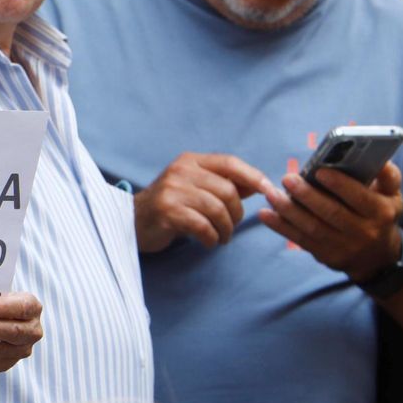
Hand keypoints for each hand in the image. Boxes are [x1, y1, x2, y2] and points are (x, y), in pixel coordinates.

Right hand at [134, 152, 266, 251]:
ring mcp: (171, 190)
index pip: (229, 162)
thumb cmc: (170, 205)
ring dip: (226, 229)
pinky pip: (202, 226)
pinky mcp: (166, 211)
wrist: (133, 221)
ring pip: (217, 209)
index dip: (253, 176)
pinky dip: (211, 238)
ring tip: (221, 238)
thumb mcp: (195, 187)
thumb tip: (259, 184)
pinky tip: (208, 241)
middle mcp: (180, 171)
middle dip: (237, 214)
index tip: (269, 191)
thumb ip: (224, 184)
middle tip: (231, 228)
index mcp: (190, 160)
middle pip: (227, 190)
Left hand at [258, 162, 402, 280]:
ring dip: (288, 210)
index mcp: (381, 212)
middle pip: (332, 213)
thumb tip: (379, 158)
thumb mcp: (392, 196)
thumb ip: (387, 176)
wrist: (379, 258)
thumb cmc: (381, 214)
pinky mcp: (326, 256)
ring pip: (313, 228)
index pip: (360, 198)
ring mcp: (344, 247)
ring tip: (270, 193)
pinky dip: (281, 226)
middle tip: (287, 178)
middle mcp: (364, 232)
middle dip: (307, 196)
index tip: (319, 171)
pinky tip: (265, 213)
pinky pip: (301, 240)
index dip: (340, 185)